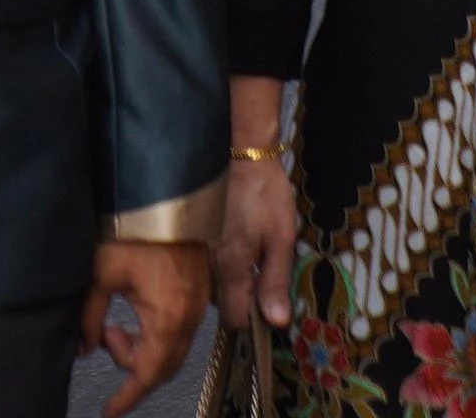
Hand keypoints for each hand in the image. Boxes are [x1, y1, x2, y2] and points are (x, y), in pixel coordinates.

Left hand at [78, 237, 207, 417]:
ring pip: (173, 349)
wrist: (168, 194)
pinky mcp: (199, 291)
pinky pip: (181, 330)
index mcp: (168, 318)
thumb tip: (84, 347)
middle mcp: (189, 317)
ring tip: (115, 324)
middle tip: (104, 341)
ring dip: (144, 349)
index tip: (109, 411)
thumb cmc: (136, 228)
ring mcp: (198, 304)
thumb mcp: (102, 274)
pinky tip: (136, 314)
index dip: (127, 397)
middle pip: (163, 367)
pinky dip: (157, 334)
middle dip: (132, 367)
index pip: (147, 374)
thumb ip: (90, 316)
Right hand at [213, 156, 296, 335]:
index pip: (234, 318)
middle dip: (243, 298)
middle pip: (221, 303)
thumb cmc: (264, 193)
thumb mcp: (281, 237)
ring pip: (213, 285)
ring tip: (251, 256)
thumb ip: (276, 281)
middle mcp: (209, 264)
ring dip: (231, 281)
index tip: (268, 305)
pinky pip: (206, 265)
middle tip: (263, 275)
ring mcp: (198, 250)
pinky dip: (221, 264)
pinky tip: (235, 244)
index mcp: (231, 267)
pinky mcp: (194, 236)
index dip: (253, 319)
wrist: (240, 153)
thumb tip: (276, 321)